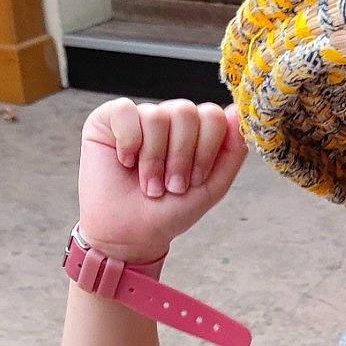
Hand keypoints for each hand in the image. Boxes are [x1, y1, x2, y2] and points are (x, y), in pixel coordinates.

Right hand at [77, 98, 245, 259]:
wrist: (129, 234)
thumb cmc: (168, 212)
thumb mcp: (211, 188)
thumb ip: (233, 152)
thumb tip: (236, 111)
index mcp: (195, 132)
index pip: (212, 115)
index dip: (205, 149)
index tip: (194, 180)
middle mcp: (169, 119)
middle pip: (186, 112)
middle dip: (180, 156)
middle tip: (170, 185)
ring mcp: (140, 117)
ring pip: (157, 115)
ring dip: (154, 159)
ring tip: (148, 184)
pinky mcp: (109, 119)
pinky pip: (125, 111)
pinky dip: (128, 142)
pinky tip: (125, 161)